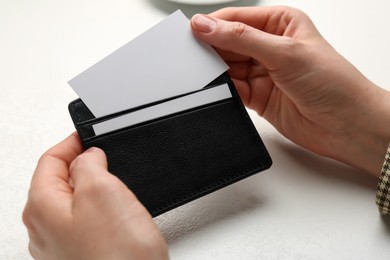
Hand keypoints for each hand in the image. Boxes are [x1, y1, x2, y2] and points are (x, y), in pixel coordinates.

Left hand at [22, 133, 167, 259]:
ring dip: (89, 186)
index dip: (71, 143)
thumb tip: (87, 156)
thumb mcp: (101, 190)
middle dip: (80, 163)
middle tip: (103, 155)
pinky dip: (97, 208)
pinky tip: (114, 210)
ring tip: (111, 179)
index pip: (49, 160)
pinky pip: (83, 221)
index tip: (88, 135)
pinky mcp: (82, 255)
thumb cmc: (117, 256)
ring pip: (71, 201)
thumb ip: (88, 164)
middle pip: (56, 181)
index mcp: (42, 207)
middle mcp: (45, 229)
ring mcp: (61, 245)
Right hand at [191, 6, 389, 175]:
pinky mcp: (258, 96)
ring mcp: (263, 72)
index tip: (191, 32)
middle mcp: (270, 47)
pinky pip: (232, 89)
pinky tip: (216, 89)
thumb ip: (242, 39)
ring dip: (216, 71)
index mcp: (280, 24)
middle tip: (192, 56)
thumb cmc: (334, 83)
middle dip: (211, 49)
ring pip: (228, 67)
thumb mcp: (285, 52)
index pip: (237, 19)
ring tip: (202, 74)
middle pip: (229, 43)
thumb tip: (207, 26)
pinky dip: (222, 90)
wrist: (347, 126)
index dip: (213, 24)